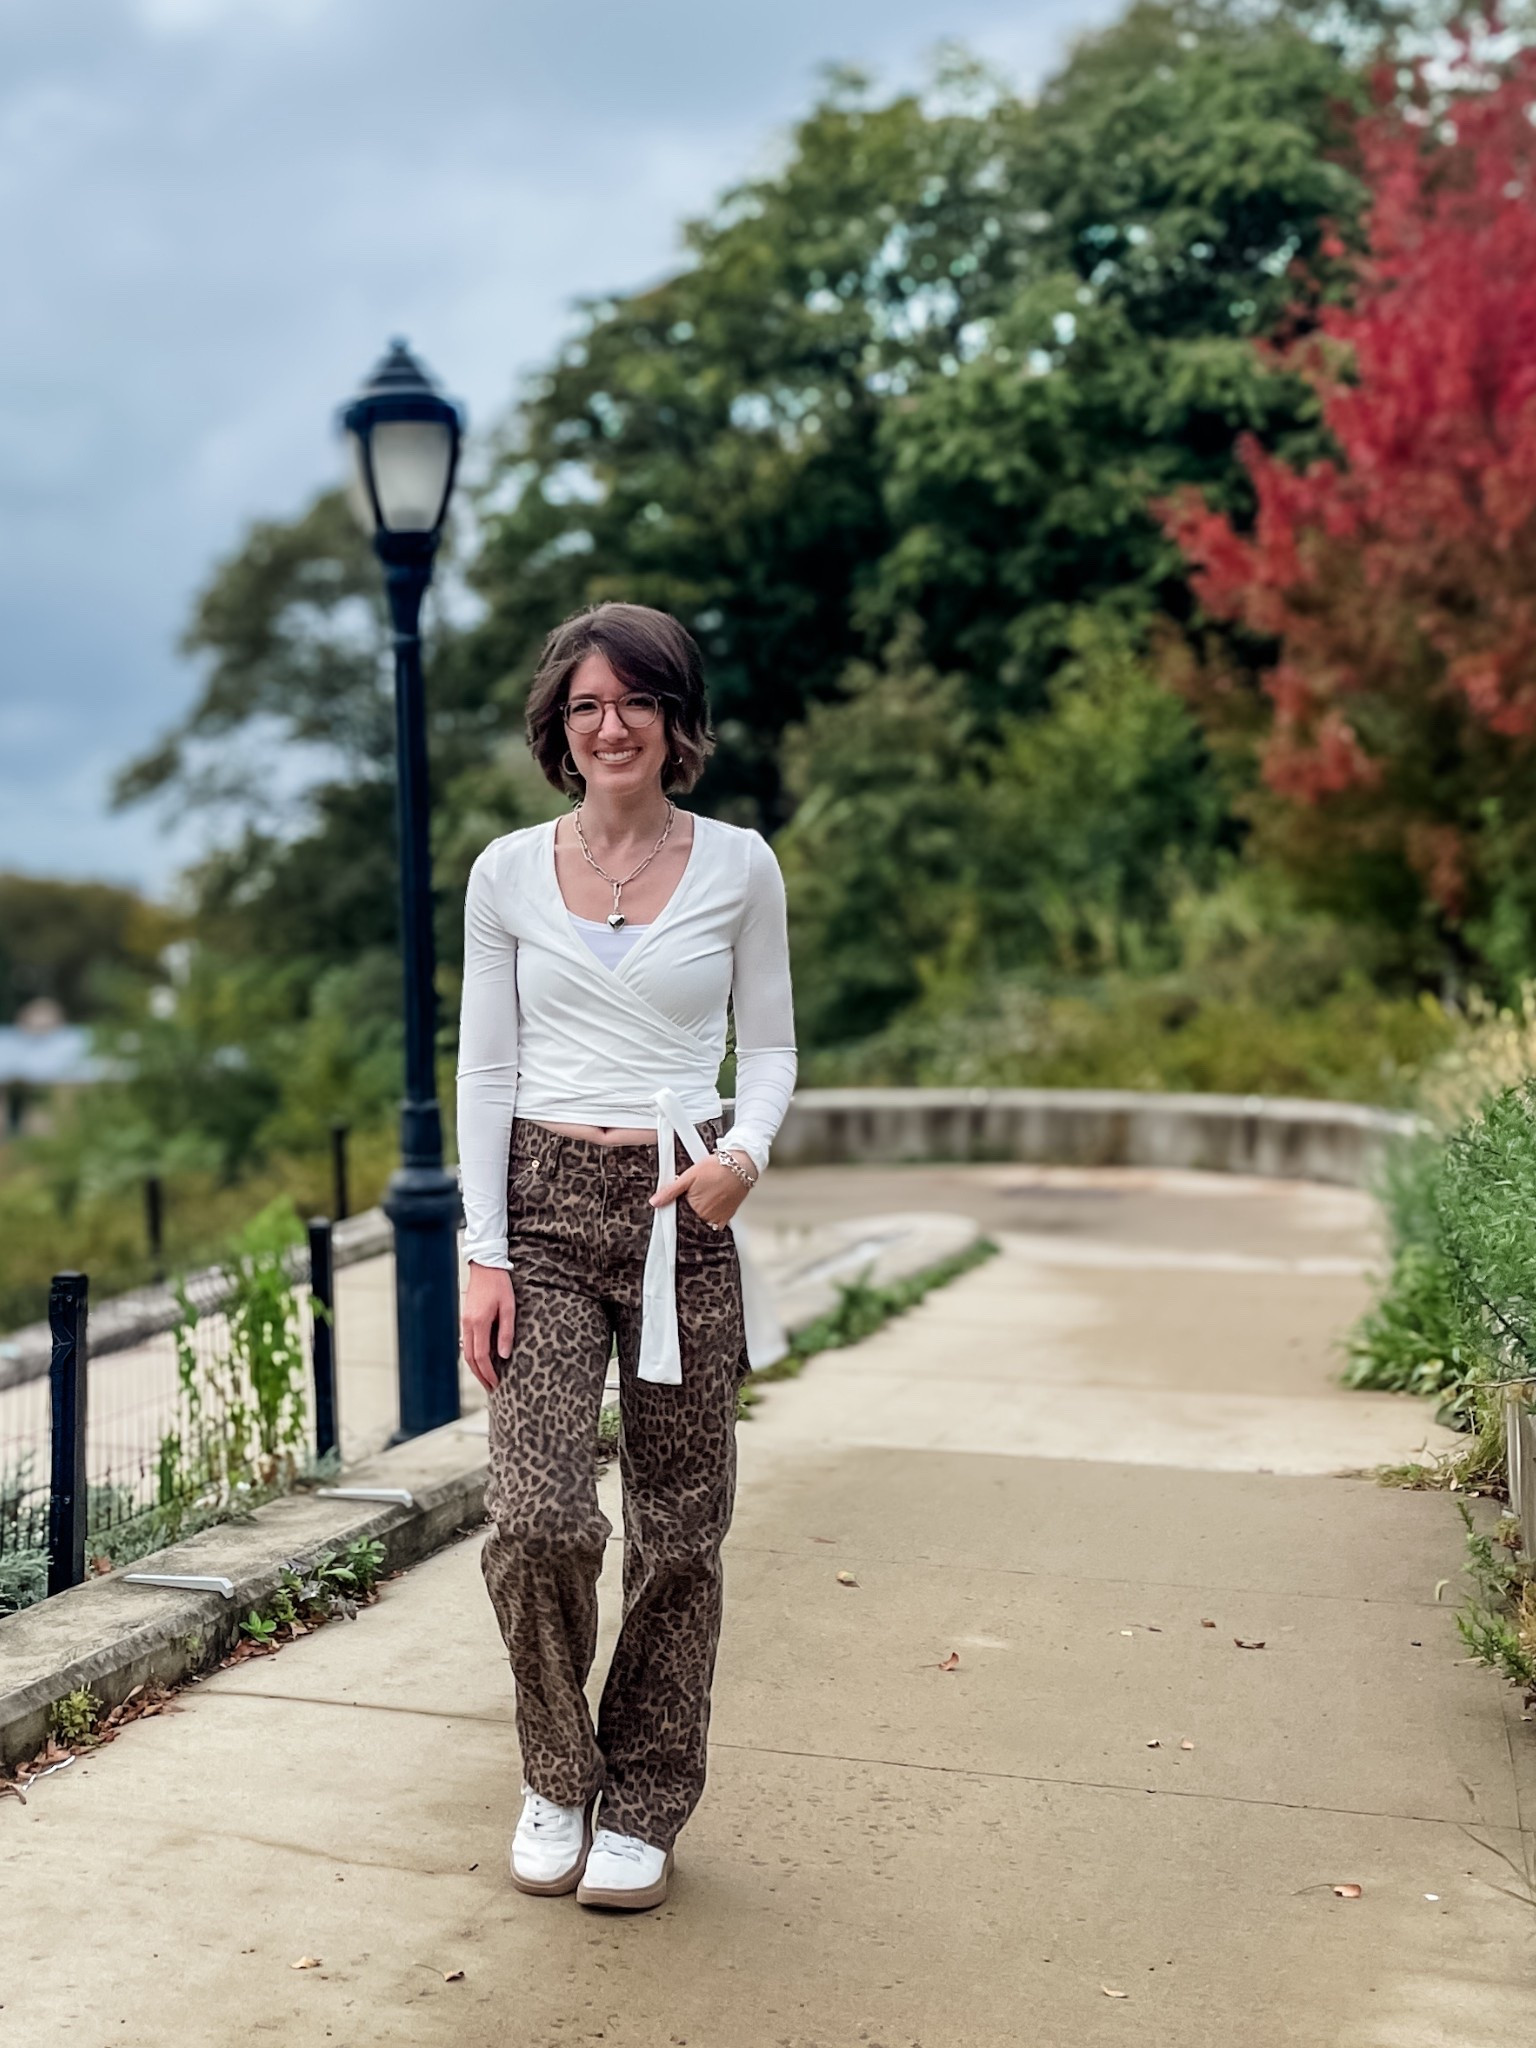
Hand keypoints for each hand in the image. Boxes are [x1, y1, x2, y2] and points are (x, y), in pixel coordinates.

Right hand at [462, 1262, 515, 1392]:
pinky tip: (482, 1361)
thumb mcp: (509, 1308)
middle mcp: (468, 1325)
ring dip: (475, 1368)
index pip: (481, 1356)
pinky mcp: (466, 1319)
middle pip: (470, 1358)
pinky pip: (467, 1343)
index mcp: (478, 1323)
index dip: (488, 1373)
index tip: (497, 1384)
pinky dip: (473, 1356)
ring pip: (466, 1352)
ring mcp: (464, 1322)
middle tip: (492, 1388)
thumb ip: (506, 1332)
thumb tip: (504, 1355)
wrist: (486, 1266)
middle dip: (480, 1375)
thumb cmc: (500, 1285)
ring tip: (487, 1379)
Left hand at [650, 1154, 752, 1229]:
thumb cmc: (716, 1168)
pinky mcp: (727, 1216)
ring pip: (702, 1221)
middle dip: (689, 1209)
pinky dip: (712, 1219)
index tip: (680, 1200)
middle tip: (695, 1194)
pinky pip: (716, 1225)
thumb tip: (654, 1202)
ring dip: (700, 1213)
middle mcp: (705, 1216)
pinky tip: (712, 1206)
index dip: (678, 1207)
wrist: (740, 1166)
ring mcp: (717, 1218)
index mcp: (693, 1208)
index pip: (678, 1215)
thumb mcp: (688, 1176)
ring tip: (705, 1197)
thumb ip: (670, 1191)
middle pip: (690, 1218)